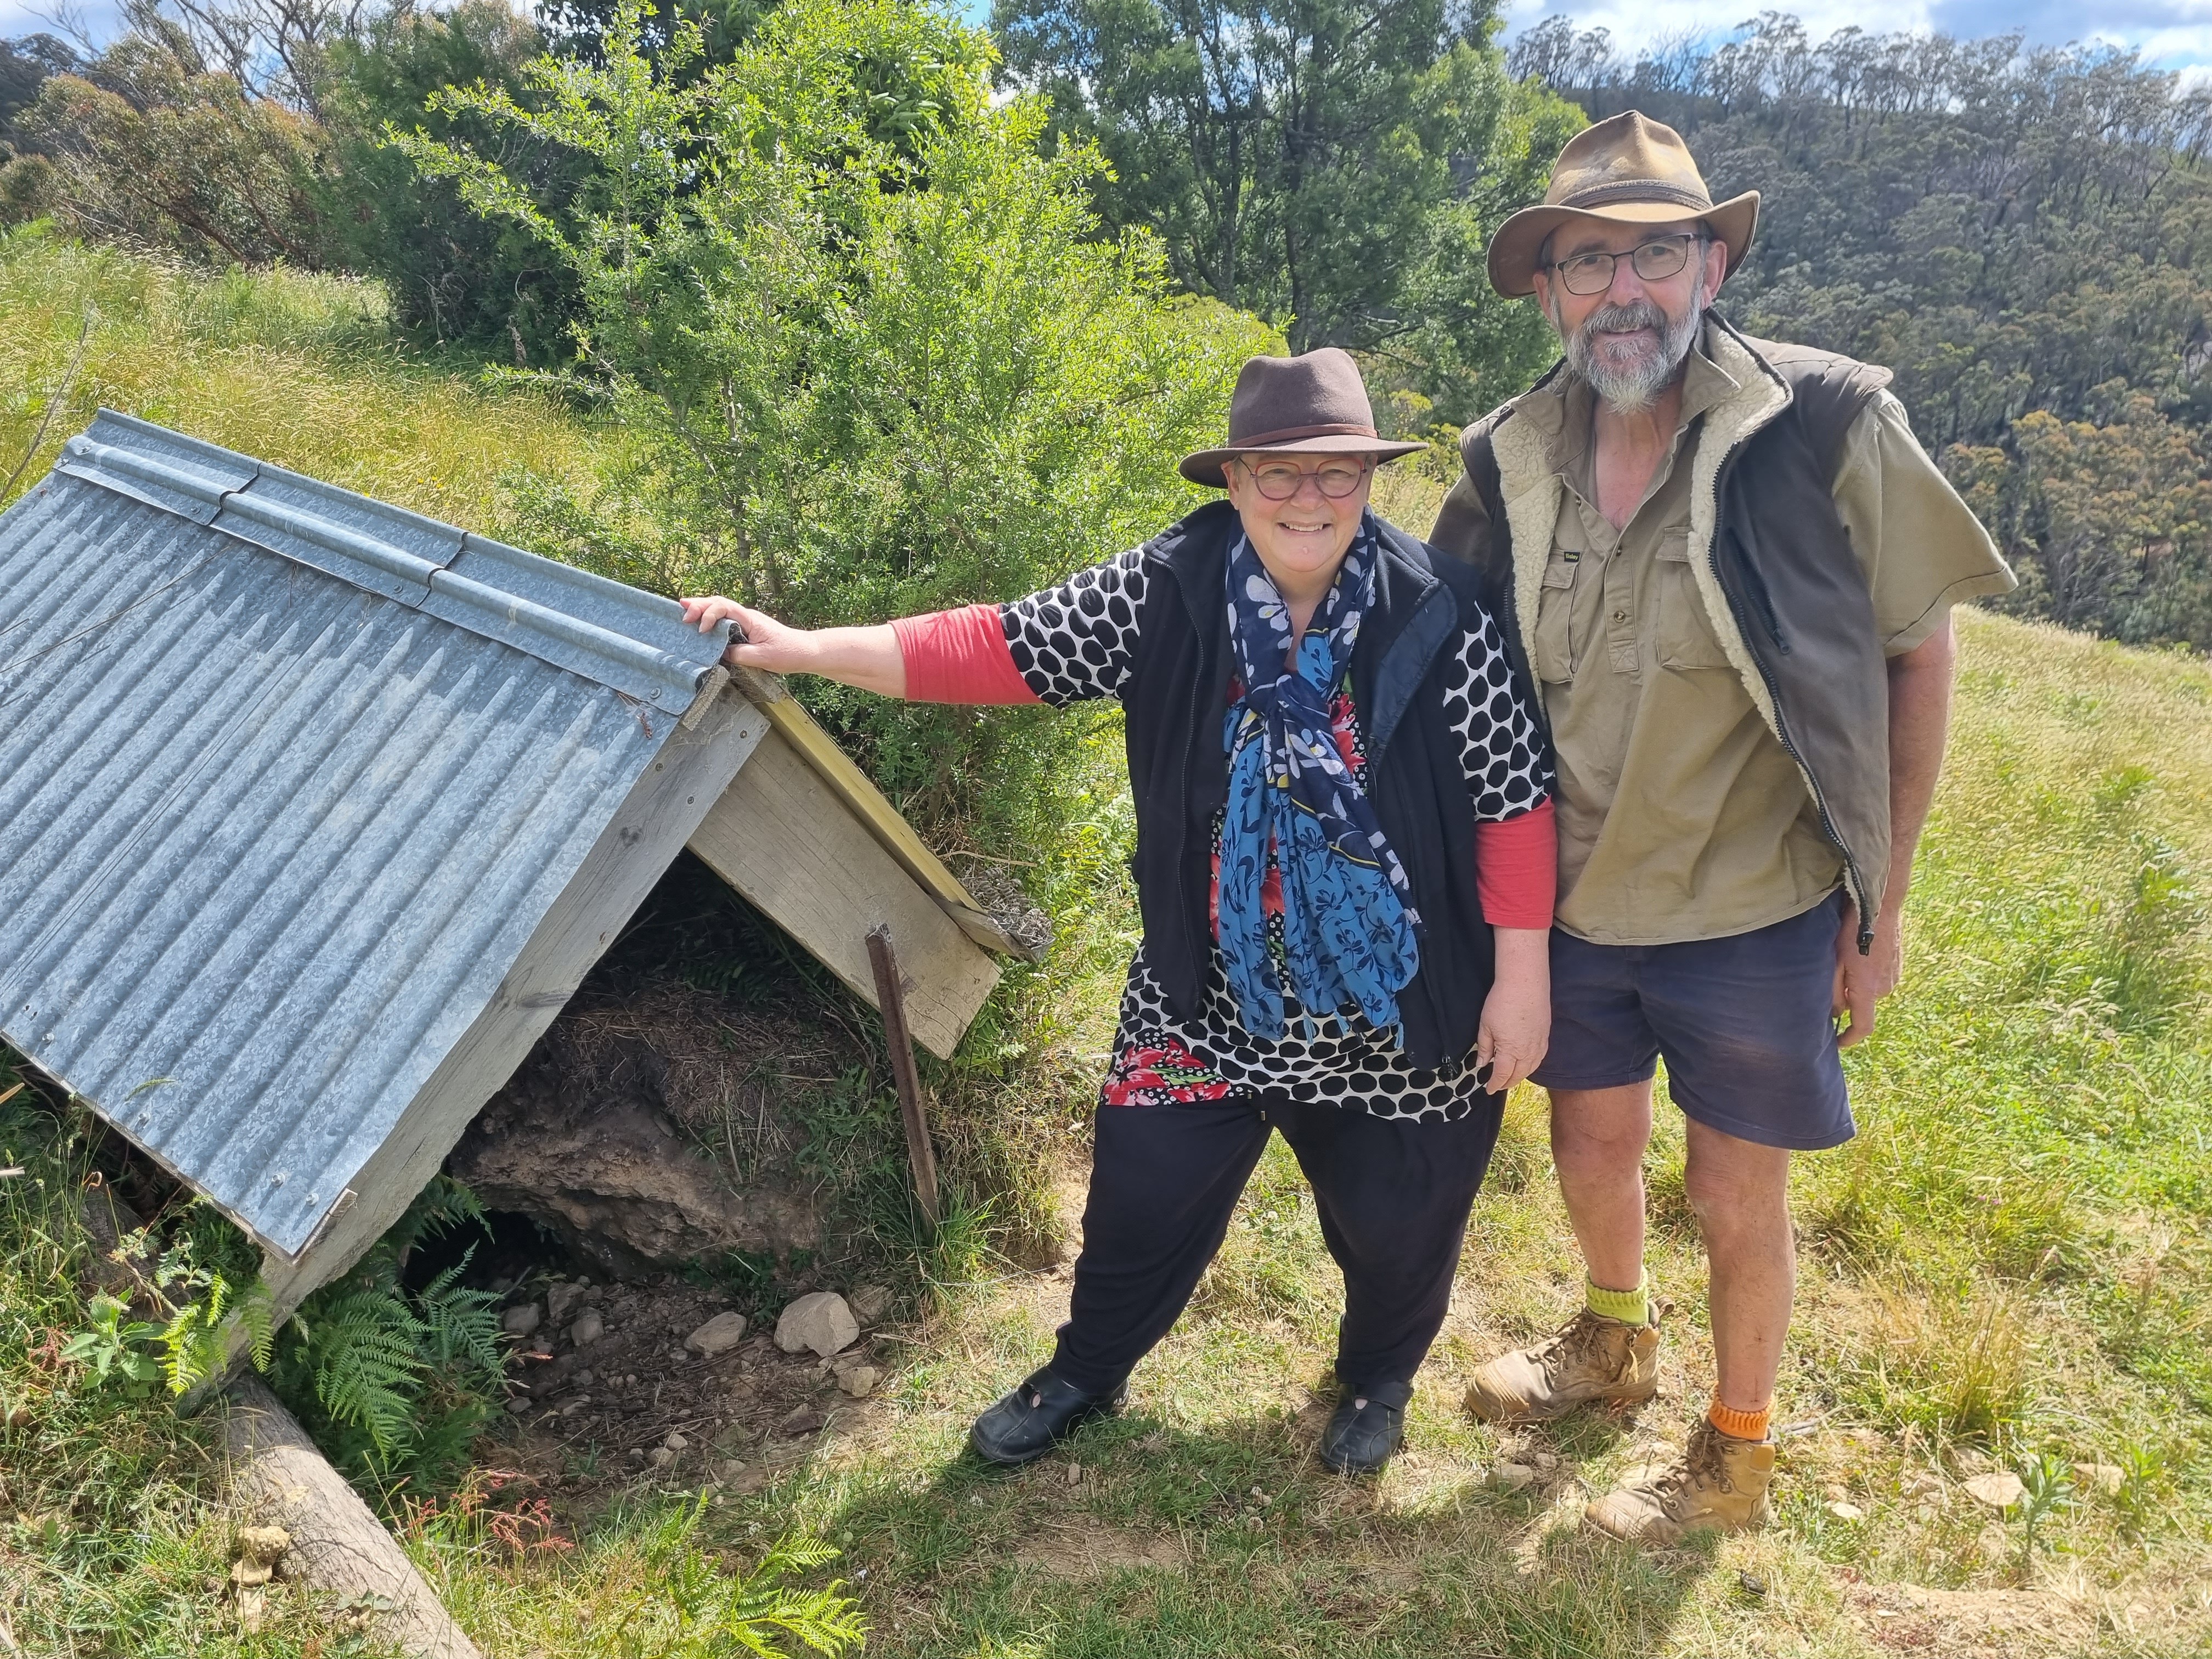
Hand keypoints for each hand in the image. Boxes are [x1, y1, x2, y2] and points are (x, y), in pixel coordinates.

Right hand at [679, 595, 814, 674]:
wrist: (806, 651)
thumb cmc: (788, 653)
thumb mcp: (762, 658)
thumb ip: (739, 655)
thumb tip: (721, 653)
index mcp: (750, 619)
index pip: (724, 607)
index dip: (709, 615)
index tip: (702, 631)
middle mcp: (747, 616)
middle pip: (719, 602)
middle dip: (699, 605)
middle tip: (681, 610)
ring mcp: (746, 621)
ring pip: (721, 608)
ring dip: (703, 608)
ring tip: (683, 608)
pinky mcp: (747, 629)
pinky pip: (726, 618)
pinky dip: (711, 617)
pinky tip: (702, 621)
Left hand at [1476, 942, 1549, 1093]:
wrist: (1525, 983)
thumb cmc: (1502, 1002)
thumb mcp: (1486, 1026)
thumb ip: (1485, 1047)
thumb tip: (1482, 1064)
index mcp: (1510, 1051)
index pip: (1502, 1075)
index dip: (1495, 1084)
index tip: (1488, 1089)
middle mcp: (1527, 1051)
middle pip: (1518, 1075)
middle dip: (1508, 1083)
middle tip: (1499, 1086)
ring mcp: (1539, 1043)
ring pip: (1531, 1068)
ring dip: (1521, 1076)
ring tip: (1511, 1078)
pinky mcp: (1545, 1034)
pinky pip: (1540, 1057)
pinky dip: (1532, 1065)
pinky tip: (1527, 1064)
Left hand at [1832, 899, 1902, 1047]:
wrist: (1881, 906)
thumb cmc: (1852, 930)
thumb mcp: (1834, 960)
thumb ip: (1833, 991)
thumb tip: (1835, 1013)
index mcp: (1868, 989)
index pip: (1863, 1025)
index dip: (1849, 1039)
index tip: (1837, 1043)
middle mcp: (1885, 987)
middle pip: (1861, 1004)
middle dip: (1846, 998)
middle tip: (1833, 974)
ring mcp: (1894, 977)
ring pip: (1869, 990)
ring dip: (1856, 983)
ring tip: (1846, 959)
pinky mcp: (1898, 967)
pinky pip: (1878, 979)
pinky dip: (1867, 974)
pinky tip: (1859, 954)